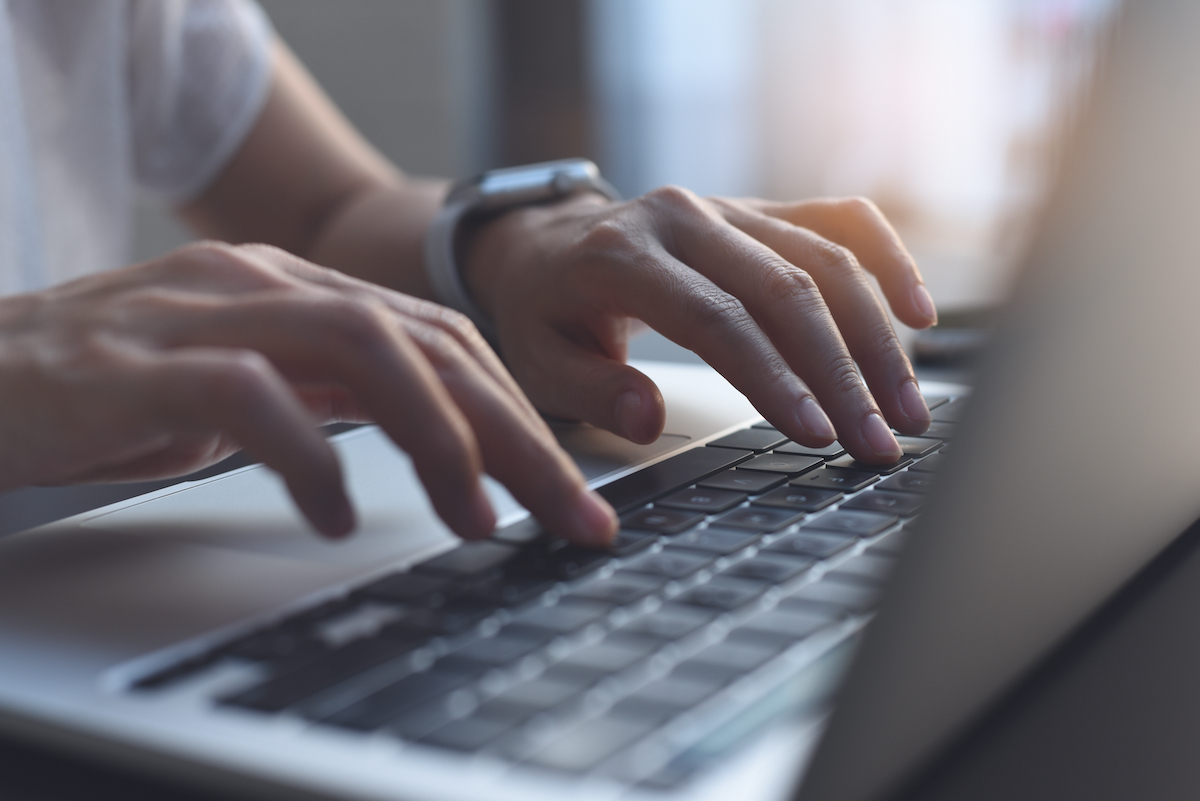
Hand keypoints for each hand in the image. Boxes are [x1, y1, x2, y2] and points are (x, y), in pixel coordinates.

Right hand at [0, 243, 615, 543]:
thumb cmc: (113, 388)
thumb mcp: (249, 385)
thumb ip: (334, 393)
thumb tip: (435, 438)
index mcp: (303, 293)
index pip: (444, 340)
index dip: (520, 413)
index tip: (569, 490)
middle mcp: (269, 287)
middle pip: (430, 345)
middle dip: (516, 434)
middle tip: (569, 514)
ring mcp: (206, 314)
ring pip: (365, 350)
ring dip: (439, 439)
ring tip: (474, 516)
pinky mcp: (139, 363)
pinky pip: (250, 396)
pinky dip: (310, 457)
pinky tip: (337, 517)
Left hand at [463, 188, 937, 462]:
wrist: (548, 245)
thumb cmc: (546, 312)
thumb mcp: (539, 361)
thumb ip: (592, 390)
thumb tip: (650, 418)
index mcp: (621, 255)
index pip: (716, 318)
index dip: (774, 377)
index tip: (818, 434)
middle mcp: (683, 218)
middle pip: (786, 289)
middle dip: (843, 372)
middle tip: (880, 440)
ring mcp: (727, 207)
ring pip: (824, 259)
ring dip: (876, 336)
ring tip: (908, 406)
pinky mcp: (759, 209)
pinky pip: (838, 219)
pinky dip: (885, 260)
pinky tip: (919, 312)